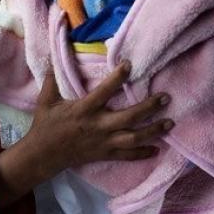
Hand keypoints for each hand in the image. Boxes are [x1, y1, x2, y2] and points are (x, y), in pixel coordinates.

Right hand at [27, 61, 173, 178]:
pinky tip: (157, 148)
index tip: (130, 64)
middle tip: (165, 97)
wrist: (43, 155)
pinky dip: (143, 153)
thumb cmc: (45, 125)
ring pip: (134, 137)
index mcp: (84, 109)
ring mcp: (103, 142)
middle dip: (149, 107)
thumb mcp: (46, 101)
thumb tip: (52, 57)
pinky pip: (128, 155)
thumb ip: (51, 80)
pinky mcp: (104, 154)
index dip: (118, 77)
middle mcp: (97, 126)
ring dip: (153, 130)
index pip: (104, 91)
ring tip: (170, 122)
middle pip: (129, 117)